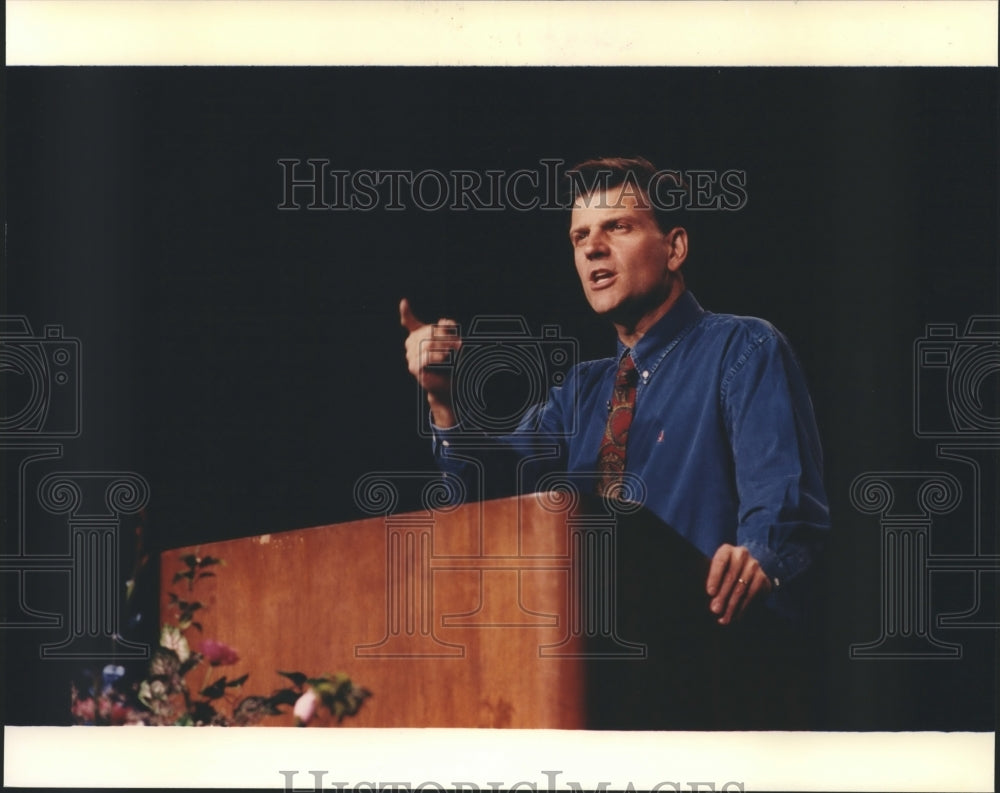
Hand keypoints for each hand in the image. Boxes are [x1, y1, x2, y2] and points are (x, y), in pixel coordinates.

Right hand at [399, 298, 460, 427]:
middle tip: (459, 342)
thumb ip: (448, 330)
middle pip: (427, 332)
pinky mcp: (414, 367)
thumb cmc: (450, 362)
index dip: (406, 312)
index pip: (409, 322)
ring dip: (445, 346)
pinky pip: (425, 357)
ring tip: (456, 350)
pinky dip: (437, 356)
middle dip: (445, 336)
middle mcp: (411, 344)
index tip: (404, 302)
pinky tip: (445, 358)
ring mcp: (410, 355)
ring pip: (427, 344)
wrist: (448, 384)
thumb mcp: (452, 342)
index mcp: (418, 336)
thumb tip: (443, 321)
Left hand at [705, 544, 772, 624]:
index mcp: (726, 550)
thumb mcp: (717, 570)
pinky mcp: (762, 577)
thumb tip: (706, 599)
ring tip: (723, 618)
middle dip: (722, 595)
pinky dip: (742, 607)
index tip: (710, 593)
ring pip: (741, 588)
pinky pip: (751, 594)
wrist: (748, 570)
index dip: (714, 577)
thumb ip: (712, 580)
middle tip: (715, 609)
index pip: (720, 561)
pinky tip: (735, 616)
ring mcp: (753, 565)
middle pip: (731, 576)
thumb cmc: (725, 571)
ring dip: (731, 605)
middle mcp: (741, 554)